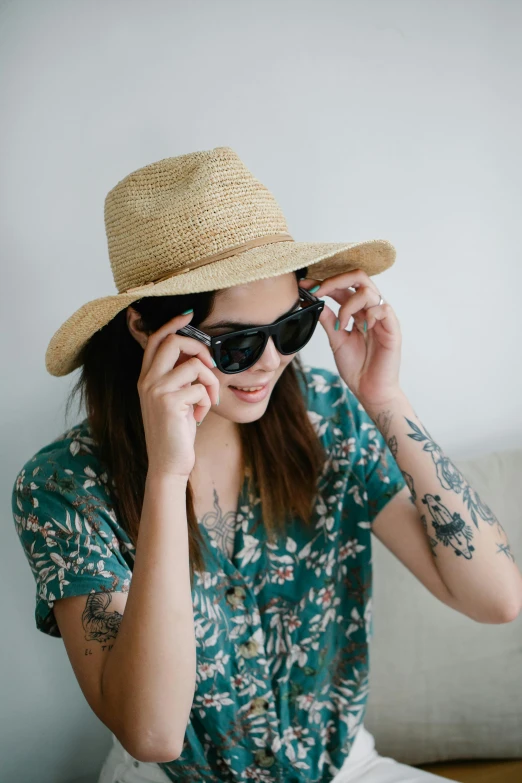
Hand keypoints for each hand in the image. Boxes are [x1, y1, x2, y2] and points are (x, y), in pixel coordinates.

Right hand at [137, 311, 219, 478]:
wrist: (168, 464)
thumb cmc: (176, 432)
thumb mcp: (174, 399)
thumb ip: (179, 376)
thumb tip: (199, 355)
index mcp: (146, 377)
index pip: (156, 338)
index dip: (173, 323)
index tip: (189, 315)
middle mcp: (146, 380)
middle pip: (174, 341)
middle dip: (200, 348)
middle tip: (210, 366)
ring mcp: (156, 390)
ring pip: (194, 365)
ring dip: (210, 382)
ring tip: (207, 401)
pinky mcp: (169, 402)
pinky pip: (201, 388)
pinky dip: (207, 401)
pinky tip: (199, 417)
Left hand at [300, 269, 402, 406]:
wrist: (370, 391)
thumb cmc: (357, 367)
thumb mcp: (336, 340)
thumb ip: (328, 320)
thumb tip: (312, 302)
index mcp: (357, 311)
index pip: (342, 286)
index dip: (323, 283)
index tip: (304, 287)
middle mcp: (370, 310)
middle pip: (358, 277)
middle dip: (335, 281)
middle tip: (318, 291)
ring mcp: (382, 318)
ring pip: (368, 291)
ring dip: (349, 304)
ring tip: (341, 324)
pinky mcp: (392, 329)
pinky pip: (384, 308)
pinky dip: (369, 314)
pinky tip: (360, 328)